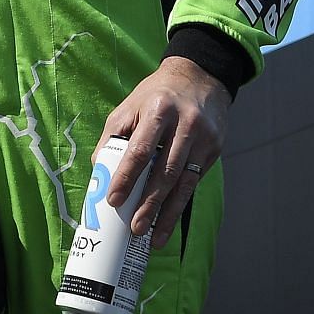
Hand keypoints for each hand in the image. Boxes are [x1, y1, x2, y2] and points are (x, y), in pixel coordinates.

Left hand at [94, 56, 228, 241]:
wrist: (200, 77)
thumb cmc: (156, 95)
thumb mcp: (130, 105)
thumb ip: (113, 136)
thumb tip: (99, 172)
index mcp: (158, 110)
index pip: (140, 149)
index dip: (126, 177)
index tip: (114, 200)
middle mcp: (185, 124)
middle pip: (165, 171)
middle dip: (149, 204)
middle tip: (135, 228)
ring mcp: (204, 138)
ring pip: (184, 182)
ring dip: (168, 213)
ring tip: (154, 237)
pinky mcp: (214, 149)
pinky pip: (194, 181)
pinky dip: (181, 203)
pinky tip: (169, 220)